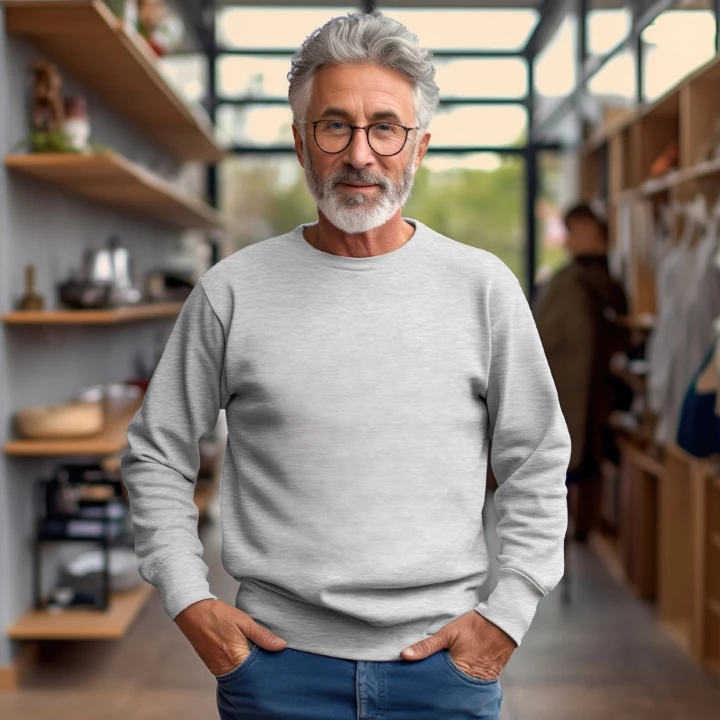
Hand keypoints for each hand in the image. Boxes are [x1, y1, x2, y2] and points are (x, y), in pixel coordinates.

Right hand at [174, 598, 287, 675]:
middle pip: (248, 676)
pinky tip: (243, 653)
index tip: (276, 659)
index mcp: (235, 657)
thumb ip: (262, 636)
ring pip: (238, 674)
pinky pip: (229, 670)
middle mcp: (225, 668)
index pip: (257, 672)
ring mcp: (217, 668)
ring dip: (248, 666)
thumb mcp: (244, 621)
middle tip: (268, 656)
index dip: (267, 666)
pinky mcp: (212, 665)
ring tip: (257, 653)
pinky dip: (238, 664)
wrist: (193, 612)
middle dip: (258, 668)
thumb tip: (281, 646)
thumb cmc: (217, 615)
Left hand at [400, 610, 515, 680]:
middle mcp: (469, 681)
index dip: (427, 680)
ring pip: (459, 685)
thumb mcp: (447, 633)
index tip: (419, 678)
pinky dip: (462, 678)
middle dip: (438, 682)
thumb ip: (427, 646)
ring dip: (451, 680)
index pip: (436, 683)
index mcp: (458, 671)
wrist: (502, 623)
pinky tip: (456, 672)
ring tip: (442, 674)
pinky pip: (470, 683)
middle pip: (448, 687)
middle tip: (430, 676)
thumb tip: (405, 655)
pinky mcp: (487, 678)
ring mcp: (479, 681)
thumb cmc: (475, 626)